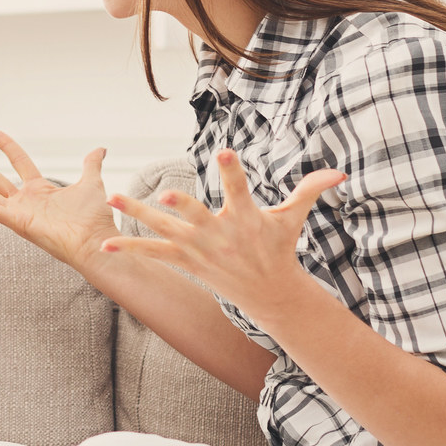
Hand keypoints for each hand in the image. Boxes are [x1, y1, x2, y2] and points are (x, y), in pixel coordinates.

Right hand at [0, 130, 116, 271]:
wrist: (96, 242)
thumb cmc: (94, 219)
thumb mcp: (91, 183)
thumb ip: (91, 165)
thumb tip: (100, 149)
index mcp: (39, 190)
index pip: (17, 160)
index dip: (5, 145)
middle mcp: (24, 200)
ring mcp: (18, 212)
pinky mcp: (17, 223)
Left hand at [103, 149, 347, 321]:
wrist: (269, 293)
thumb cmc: (279, 248)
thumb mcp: (293, 218)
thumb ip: (310, 190)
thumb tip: (340, 172)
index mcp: (245, 218)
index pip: (239, 188)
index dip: (233, 170)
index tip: (226, 152)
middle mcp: (219, 234)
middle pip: (197, 215)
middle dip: (183, 205)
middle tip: (166, 191)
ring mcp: (199, 249)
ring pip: (165, 230)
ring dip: (139, 215)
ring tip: (114, 198)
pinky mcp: (186, 261)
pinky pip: (154, 254)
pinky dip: (131, 249)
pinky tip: (106, 244)